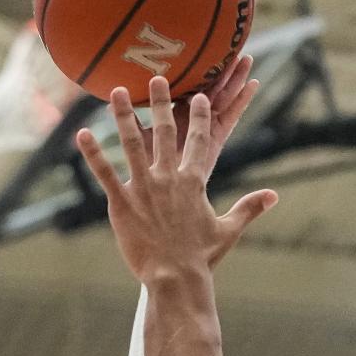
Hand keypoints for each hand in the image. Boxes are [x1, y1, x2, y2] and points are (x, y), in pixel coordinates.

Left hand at [77, 76, 277, 282]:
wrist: (176, 278)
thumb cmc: (201, 257)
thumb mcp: (228, 230)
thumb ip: (249, 208)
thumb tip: (274, 196)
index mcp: (194, 182)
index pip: (199, 140)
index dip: (199, 115)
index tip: (198, 94)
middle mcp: (168, 178)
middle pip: (165, 131)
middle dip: (161, 102)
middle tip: (156, 77)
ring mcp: (143, 188)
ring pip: (131, 143)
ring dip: (122, 115)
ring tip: (115, 91)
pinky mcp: (121, 203)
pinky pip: (104, 173)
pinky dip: (92, 153)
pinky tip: (81, 133)